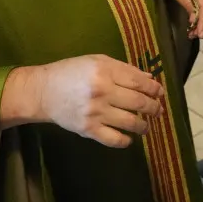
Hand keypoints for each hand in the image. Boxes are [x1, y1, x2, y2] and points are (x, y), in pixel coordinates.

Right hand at [38, 55, 165, 148]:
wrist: (43, 92)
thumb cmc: (71, 72)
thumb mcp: (97, 61)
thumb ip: (124, 69)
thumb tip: (149, 80)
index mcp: (105, 71)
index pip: (139, 82)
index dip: (154, 88)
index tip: (160, 93)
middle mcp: (102, 91)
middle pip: (139, 102)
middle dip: (154, 107)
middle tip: (158, 110)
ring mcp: (96, 113)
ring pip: (131, 122)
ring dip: (144, 125)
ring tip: (146, 125)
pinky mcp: (88, 130)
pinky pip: (114, 139)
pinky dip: (126, 141)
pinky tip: (129, 138)